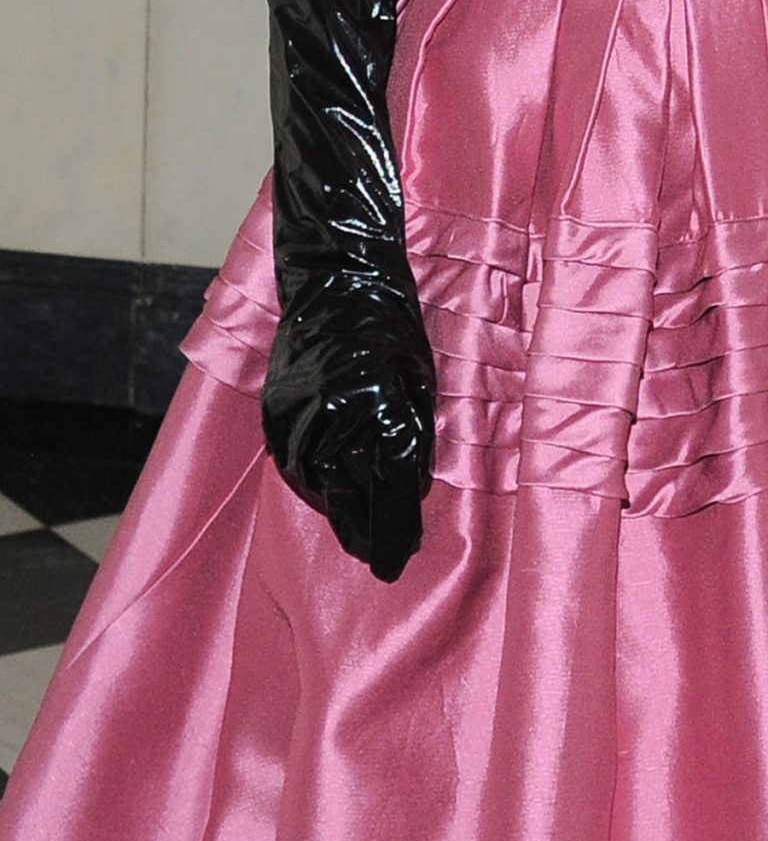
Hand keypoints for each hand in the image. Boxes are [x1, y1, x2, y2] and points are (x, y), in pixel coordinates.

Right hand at [262, 281, 436, 580]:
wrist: (334, 280)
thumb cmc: (390, 324)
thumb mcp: (419, 377)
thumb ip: (415, 434)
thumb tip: (410, 489)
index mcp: (380, 406)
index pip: (391, 486)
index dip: (397, 527)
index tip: (402, 556)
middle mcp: (335, 417)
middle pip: (352, 497)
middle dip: (370, 531)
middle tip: (385, 559)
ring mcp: (299, 418)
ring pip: (319, 489)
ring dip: (340, 513)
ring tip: (359, 532)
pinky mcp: (275, 414)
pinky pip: (294, 467)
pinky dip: (313, 486)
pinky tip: (330, 496)